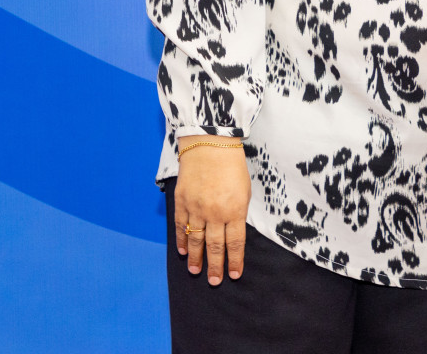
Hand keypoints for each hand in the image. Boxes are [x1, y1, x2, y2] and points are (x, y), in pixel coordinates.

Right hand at [173, 142, 251, 284]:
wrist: (210, 144)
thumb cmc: (232, 165)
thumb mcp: (244, 190)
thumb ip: (238, 212)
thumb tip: (233, 231)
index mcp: (235, 211)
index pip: (235, 243)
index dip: (234, 261)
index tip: (233, 275)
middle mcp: (215, 213)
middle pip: (215, 246)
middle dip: (215, 266)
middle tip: (214, 282)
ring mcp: (196, 209)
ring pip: (195, 240)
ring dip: (195, 258)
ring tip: (195, 271)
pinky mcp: (182, 202)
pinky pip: (181, 226)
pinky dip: (181, 240)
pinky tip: (182, 250)